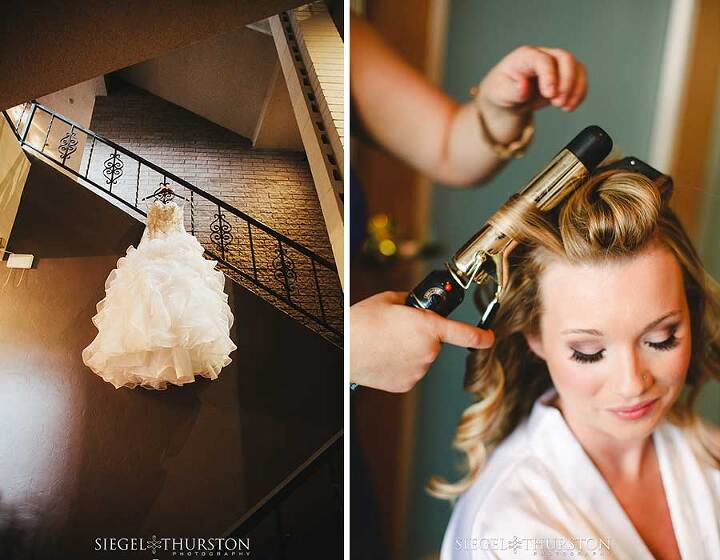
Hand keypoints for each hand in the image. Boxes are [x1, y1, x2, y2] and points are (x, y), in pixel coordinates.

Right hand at [350, 291, 494, 392]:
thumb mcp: (389, 300)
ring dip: (410, 351)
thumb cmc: (362, 323)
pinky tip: (384, 357)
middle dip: (421, 335)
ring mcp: (418, 370)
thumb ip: (411, 302)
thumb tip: (415, 306)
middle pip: (434, 342)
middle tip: (397, 330)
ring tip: (385, 343)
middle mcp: (428, 351)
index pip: (466, 333)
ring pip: (421, 357)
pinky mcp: (406, 384)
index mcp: (429, 326)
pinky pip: (410, 371)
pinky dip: (400, 365)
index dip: (482, 336)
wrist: (344, 349)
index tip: (490, 337)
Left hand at [478, 45, 587, 114]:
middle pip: (565, 58)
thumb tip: (524, 87)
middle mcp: (543, 55)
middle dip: (566, 82)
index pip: (542, 60)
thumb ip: (512, 90)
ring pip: (576, 67)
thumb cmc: (502, 90)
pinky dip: (579, 93)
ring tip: (565, 107)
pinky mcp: (564, 75)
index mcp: (524, 56)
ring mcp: (555, 64)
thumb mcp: (500, 93)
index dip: (549, 76)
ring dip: (576, 88)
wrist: (507, 97)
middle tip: (558, 103)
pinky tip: (570, 106)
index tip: (550, 94)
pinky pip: (579, 79)